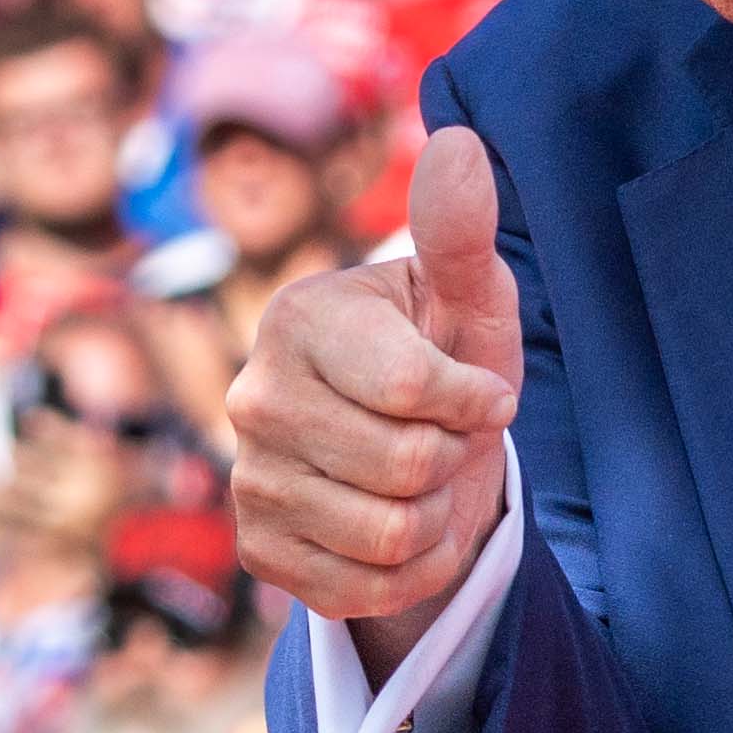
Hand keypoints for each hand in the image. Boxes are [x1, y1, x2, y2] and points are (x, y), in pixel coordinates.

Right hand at [228, 125, 521, 634]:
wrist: (415, 456)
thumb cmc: (446, 359)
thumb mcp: (466, 301)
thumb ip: (462, 232)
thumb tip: (462, 143)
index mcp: (300, 318)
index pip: (412, 389)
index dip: (475, 403)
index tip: (484, 393)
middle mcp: (253, 396)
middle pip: (405, 468)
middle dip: (455, 461)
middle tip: (446, 440)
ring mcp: (248, 479)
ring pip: (390, 535)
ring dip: (438, 518)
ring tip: (425, 483)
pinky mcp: (260, 552)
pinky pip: (366, 590)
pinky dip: (413, 571)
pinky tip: (404, 530)